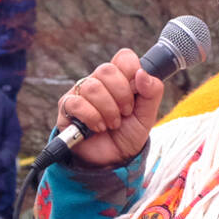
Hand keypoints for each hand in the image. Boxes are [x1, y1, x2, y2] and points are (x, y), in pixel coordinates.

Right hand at [57, 48, 163, 168]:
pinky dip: (92, 117)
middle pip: (106, 70)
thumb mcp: (147, 115)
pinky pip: (77, 103)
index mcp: (119, 78)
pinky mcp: (66, 108)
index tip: (136, 92)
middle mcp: (98, 82)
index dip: (132, 71)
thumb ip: (152, 92)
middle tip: (125, 112)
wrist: (112, 160)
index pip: (123, 57)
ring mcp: (80, 93)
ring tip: (112, 124)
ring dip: (108, 110)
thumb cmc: (128, 135)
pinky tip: (98, 128)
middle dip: (121, 94)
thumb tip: (142, 73)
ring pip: (92, 87)